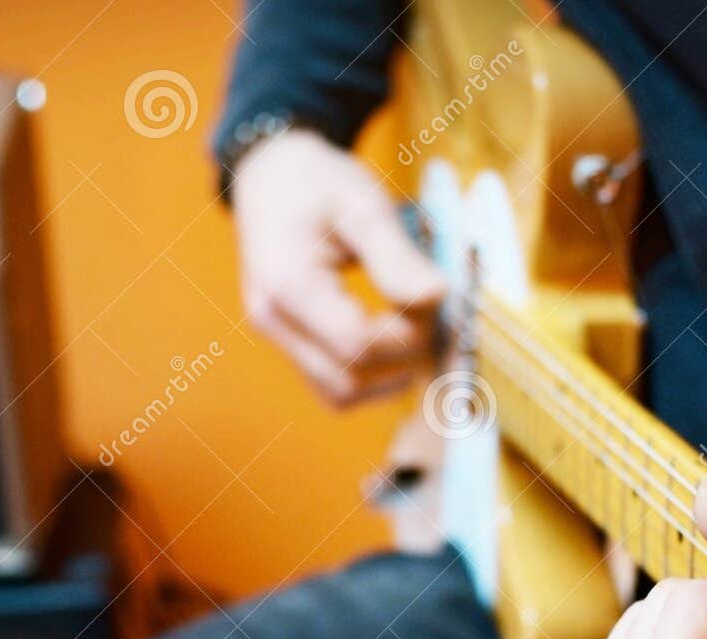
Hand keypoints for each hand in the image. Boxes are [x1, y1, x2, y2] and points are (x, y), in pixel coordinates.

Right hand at [231, 130, 446, 406]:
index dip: (407, 335)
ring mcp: (277, 336)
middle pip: (347, 380)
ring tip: (415, 333)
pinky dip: (369, 375)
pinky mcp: (288, 342)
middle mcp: (273, 321)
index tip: (433, 300)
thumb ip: (396, 255)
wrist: (269, 175)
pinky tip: (393, 343)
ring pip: (339, 394)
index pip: (356, 343)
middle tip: (431, 319)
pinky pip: (331, 383)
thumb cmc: (315, 181)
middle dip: (401, 360)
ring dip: (386, 377)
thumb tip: (437, 298)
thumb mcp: (361, 202)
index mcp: (287, 283)